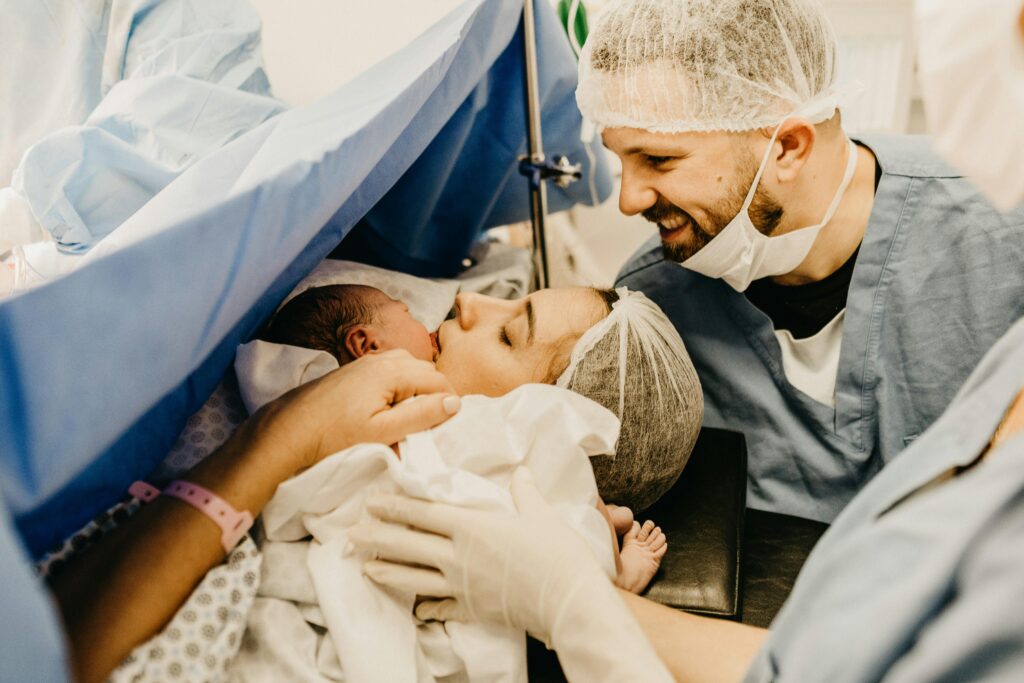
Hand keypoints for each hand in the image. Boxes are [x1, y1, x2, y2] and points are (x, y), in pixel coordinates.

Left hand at [256, 349, 460, 471]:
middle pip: (425, 369)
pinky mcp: (355, 371)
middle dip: (435, 393)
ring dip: (418, 388)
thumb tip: (454, 402)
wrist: (289, 429)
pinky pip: (391, 370)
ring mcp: (366, 362)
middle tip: (432, 423)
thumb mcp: (382, 432)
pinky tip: (392, 406)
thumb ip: (421, 415)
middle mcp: (381, 359)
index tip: (449, 425)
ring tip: (414, 417)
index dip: (450, 401)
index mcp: (392, 371)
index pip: (438, 379)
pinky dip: (401, 385)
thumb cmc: (335, 435)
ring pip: (408, 367)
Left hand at [349, 467, 610, 644]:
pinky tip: (414, 608)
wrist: (568, 600)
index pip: (422, 513)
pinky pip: (441, 607)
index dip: (395, 506)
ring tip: (365, 568)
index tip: (371, 502)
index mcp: (471, 527)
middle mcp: (458, 556)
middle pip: (408, 545)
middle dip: (377, 537)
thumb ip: (524, 491)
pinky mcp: (472, 609)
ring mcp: (462, 586)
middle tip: (350, 534)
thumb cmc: (556, 553)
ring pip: (414, 578)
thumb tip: (522, 471)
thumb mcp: (540, 513)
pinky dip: (425, 606)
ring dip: (387, 572)